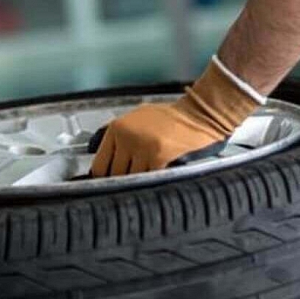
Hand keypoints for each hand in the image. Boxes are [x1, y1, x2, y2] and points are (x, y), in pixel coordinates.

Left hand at [91, 58, 264, 176]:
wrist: (200, 113)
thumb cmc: (172, 117)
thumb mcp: (137, 118)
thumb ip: (118, 137)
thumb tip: (100, 159)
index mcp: (117, 128)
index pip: (99, 165)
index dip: (106, 178)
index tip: (109, 184)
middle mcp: (126, 137)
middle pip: (114, 176)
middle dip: (124, 182)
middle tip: (132, 184)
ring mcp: (142, 147)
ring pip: (132, 180)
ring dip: (140, 184)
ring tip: (148, 180)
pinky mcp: (160, 156)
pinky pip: (150, 178)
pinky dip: (154, 181)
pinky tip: (160, 178)